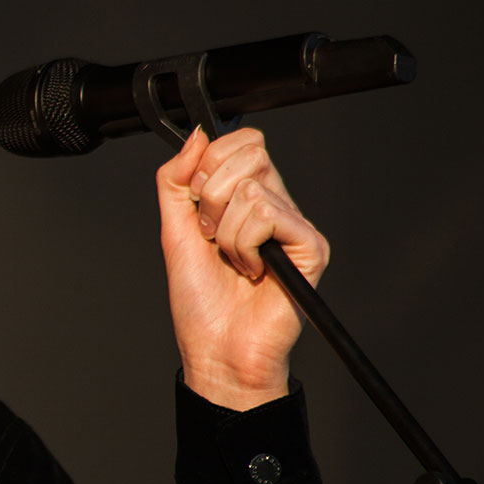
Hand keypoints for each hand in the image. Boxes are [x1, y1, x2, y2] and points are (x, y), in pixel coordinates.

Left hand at [156, 127, 329, 410]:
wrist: (215, 349)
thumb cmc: (199, 301)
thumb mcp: (173, 230)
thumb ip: (175, 181)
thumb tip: (197, 134)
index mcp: (247, 197)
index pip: (242, 142)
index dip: (210, 164)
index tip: (197, 207)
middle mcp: (275, 205)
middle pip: (250, 153)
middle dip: (212, 198)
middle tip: (212, 237)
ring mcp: (295, 225)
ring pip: (252, 191)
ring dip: (225, 234)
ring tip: (232, 263)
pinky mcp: (310, 246)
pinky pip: (269, 215)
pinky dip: (244, 246)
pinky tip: (251, 272)